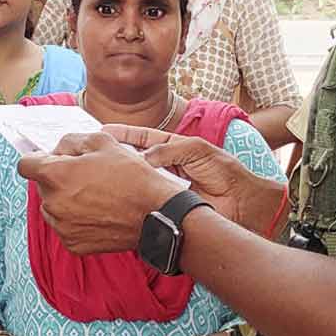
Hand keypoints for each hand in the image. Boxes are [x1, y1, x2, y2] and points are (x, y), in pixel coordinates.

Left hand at [17, 132, 180, 253]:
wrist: (154, 213)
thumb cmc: (131, 175)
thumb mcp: (103, 141)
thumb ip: (72, 141)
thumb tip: (59, 150)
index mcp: (56, 176)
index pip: (25, 165)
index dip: (38, 158)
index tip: (50, 159)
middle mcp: (53, 204)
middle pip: (42, 186)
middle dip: (57, 177)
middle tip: (85, 173)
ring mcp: (62, 227)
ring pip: (52, 207)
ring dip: (65, 198)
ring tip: (94, 193)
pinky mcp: (73, 245)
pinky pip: (65, 226)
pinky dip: (75, 219)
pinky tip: (98, 211)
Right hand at [103, 125, 282, 232]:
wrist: (241, 202)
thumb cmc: (225, 171)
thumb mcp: (197, 149)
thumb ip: (169, 149)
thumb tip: (141, 158)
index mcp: (173, 147)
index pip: (142, 137)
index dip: (124, 134)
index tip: (103, 131)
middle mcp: (165, 166)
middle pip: (134, 158)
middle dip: (115, 154)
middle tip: (94, 151)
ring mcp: (163, 187)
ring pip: (137, 179)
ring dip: (121, 176)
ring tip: (100, 172)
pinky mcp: (166, 205)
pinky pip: (145, 199)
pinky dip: (133, 197)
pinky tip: (119, 195)